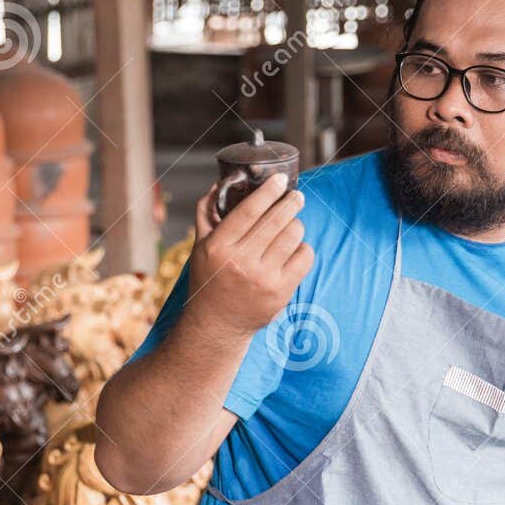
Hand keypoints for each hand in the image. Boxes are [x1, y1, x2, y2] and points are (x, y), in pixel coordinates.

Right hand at [186, 173, 313, 338]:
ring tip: (291, 224)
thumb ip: (207, 214)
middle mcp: (241, 262)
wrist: (217, 324)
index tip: (280, 179)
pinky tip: (293, 249)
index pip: (249, 211)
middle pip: (276, 220)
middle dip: (291, 202)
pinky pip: (304, 257)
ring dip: (295, 224)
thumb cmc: (209, 280)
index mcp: (219, 247)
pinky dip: (302, 248)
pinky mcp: (281, 292)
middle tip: (296, 196)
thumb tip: (219, 183)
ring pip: (293, 235)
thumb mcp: (200, 247)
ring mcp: (263, 278)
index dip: (268, 191)